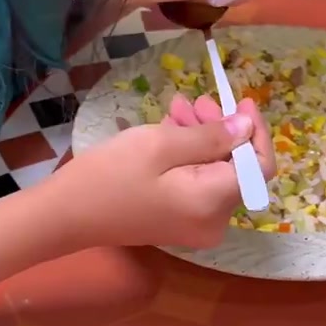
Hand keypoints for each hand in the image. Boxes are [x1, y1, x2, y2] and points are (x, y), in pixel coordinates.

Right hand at [69, 101, 272, 249]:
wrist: (66, 214)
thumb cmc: (110, 174)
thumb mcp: (161, 144)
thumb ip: (211, 136)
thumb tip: (246, 126)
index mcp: (215, 202)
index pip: (259, 167)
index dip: (255, 131)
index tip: (241, 100)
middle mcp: (214, 222)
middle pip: (237, 168)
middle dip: (222, 130)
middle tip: (197, 99)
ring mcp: (196, 226)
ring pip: (216, 172)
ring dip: (202, 138)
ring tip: (178, 108)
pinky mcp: (179, 223)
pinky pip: (199, 184)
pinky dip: (190, 156)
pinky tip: (171, 130)